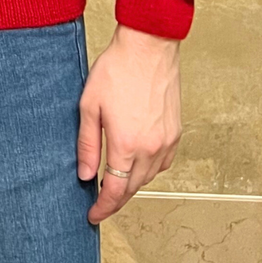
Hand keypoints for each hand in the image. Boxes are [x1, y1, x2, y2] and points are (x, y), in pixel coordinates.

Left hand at [77, 23, 181, 224]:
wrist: (148, 47)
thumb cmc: (116, 70)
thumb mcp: (89, 105)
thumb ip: (87, 144)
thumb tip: (85, 175)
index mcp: (127, 144)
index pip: (115, 190)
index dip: (103, 207)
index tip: (93, 215)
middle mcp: (151, 148)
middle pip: (133, 188)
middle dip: (116, 199)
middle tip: (99, 203)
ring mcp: (167, 141)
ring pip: (148, 177)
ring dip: (131, 184)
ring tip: (114, 182)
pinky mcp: (176, 132)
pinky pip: (162, 163)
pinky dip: (148, 169)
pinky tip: (136, 162)